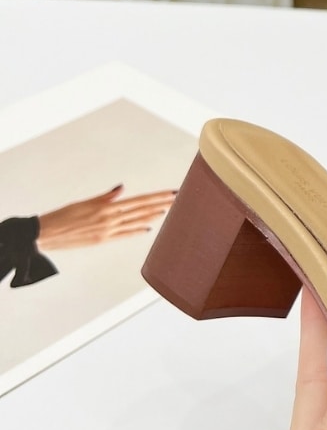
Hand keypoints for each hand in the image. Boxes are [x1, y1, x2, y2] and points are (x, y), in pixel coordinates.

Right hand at [36, 185, 174, 250]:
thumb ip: (105, 198)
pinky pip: (125, 235)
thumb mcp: (83, 203)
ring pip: (137, 222)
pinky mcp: (104, 241)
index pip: (139, 201)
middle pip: (142, 210)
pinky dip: (137, 231)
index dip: (157, 197)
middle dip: (161, 204)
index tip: (171, 193)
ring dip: (153, 216)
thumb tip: (121, 188)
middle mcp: (110, 220)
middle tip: (177, 198)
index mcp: (106, 208)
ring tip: (168, 210)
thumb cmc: (61, 216)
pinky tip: (148, 228)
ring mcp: (109, 232)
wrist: (46, 234)